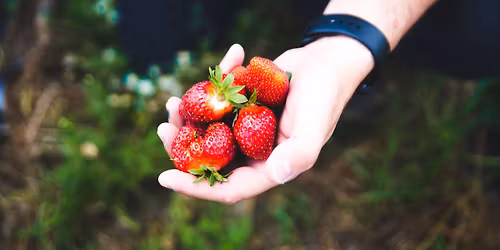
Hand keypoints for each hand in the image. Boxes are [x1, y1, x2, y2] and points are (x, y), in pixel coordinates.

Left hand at [156, 38, 373, 203]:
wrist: (326, 63)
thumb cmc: (323, 96)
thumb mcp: (315, 125)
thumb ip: (298, 153)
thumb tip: (276, 174)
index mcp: (268, 167)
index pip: (229, 187)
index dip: (196, 187)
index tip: (164, 178)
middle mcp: (253, 151)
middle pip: (209, 159)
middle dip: (182, 147)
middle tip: (165, 128)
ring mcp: (245, 127)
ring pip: (206, 130)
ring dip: (187, 117)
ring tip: (174, 102)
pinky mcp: (241, 105)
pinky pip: (217, 102)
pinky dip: (213, 85)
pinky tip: (222, 64)